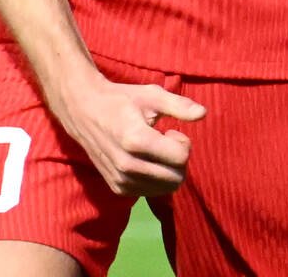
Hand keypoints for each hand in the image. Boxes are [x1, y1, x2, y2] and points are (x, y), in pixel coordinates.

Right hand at [53, 73, 205, 197]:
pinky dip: (156, 179)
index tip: (171, 131)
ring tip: (154, 150)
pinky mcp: (117, 189)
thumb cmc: (121, 100)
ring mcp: (121, 180)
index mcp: (136, 140)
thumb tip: (203, 113)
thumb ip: (179, 105)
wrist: (83, 111)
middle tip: (166, 141)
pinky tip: (144, 160)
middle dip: (179, 159)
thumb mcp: (151, 95)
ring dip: (168, 170)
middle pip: (176, 177)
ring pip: (166, 189)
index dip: (183, 143)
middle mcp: (127, 165)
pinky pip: (151, 192)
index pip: (180, 157)